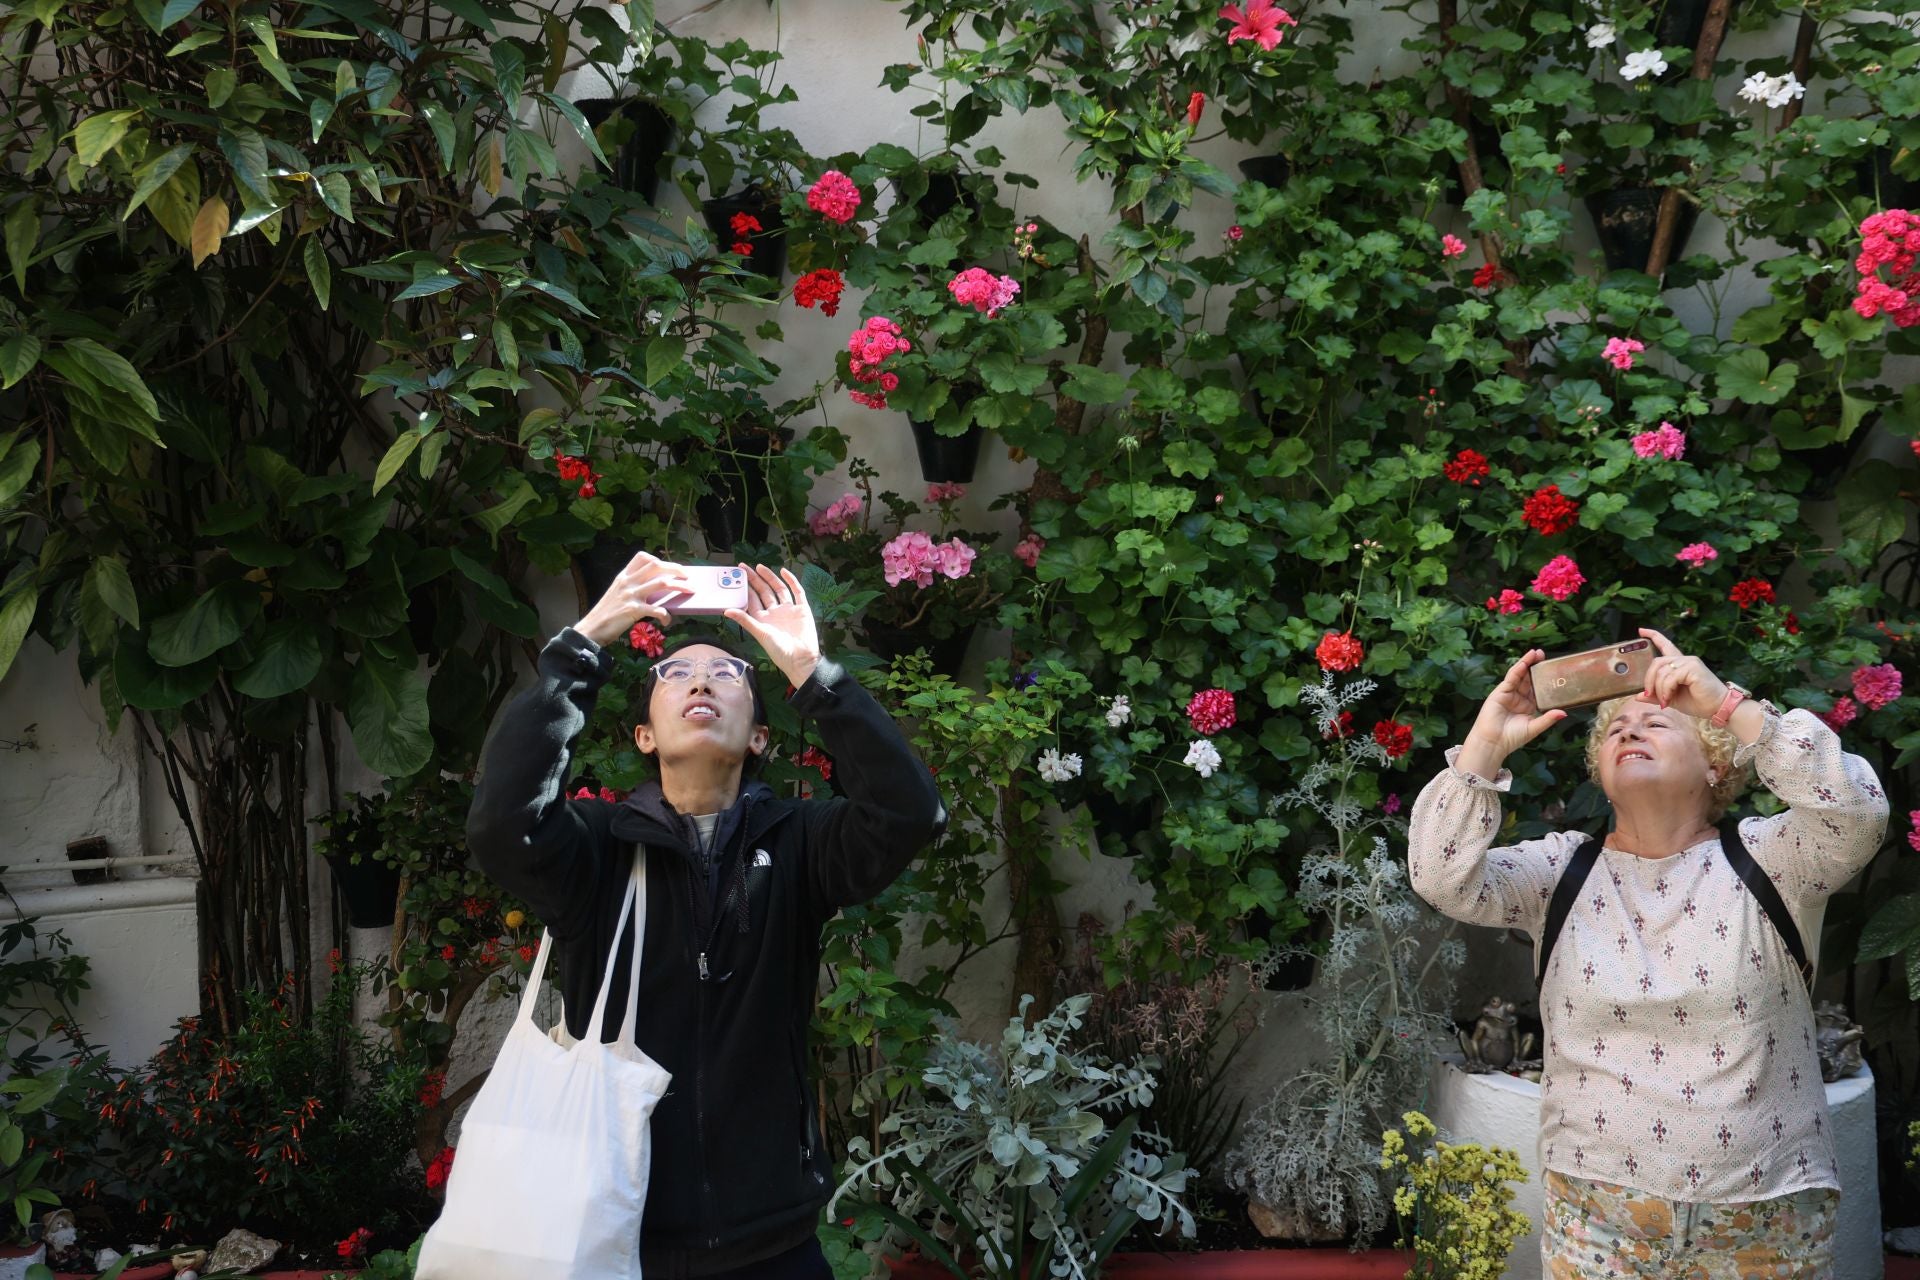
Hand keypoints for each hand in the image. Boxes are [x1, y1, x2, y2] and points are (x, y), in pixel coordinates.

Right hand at [574, 552, 691, 648]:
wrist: (591, 629)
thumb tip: (655, 590)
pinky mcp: (633, 610)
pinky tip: (667, 621)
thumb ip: (631, 588)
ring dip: (680, 586)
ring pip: (662, 583)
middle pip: (657, 566)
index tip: (669, 567)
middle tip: (687, 576)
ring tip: (689, 591)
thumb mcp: (616, 594)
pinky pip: (657, 609)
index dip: (658, 559)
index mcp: (623, 576)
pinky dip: (666, 615)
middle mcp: (627, 581)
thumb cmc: (606, 614)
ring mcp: (630, 594)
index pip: (642, 557)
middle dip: (675, 568)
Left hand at [725, 564, 820, 686]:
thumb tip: (726, 611)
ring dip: (770, 578)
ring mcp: (789, 610)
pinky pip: (797, 592)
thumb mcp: (760, 633)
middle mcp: (775, 613)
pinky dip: (791, 581)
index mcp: (763, 619)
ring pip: (779, 589)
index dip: (745, 588)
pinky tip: (784, 572)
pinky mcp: (802, 609)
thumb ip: (745, 620)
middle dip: (754, 579)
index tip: (736, 576)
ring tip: (760, 567)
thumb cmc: (779, 650)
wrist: (801, 659)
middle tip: (744, 567)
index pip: (752, 599)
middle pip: (764, 592)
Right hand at [1459, 648, 1568, 776]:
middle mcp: (1519, 698)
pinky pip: (1511, 679)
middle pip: (1529, 678)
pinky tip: (1524, 662)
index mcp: (1528, 705)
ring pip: (1520, 675)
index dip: (1544, 678)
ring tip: (1535, 653)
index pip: (1538, 688)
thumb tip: (1564, 713)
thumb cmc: (1512, 738)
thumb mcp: (1534, 727)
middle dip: (1536, 666)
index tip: (1553, 668)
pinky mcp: (1500, 692)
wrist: (1494, 742)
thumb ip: (1548, 718)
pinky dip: (1518, 670)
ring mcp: (1509, 694)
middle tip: (1543, 654)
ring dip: (1527, 663)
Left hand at [1635, 627, 1728, 719]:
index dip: (1653, 636)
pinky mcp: (1693, 668)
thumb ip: (1655, 695)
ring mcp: (1689, 662)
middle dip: (1649, 680)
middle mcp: (1684, 659)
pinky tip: (1668, 698)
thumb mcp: (1670, 698)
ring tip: (1664, 701)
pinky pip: (1670, 677)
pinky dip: (1666, 690)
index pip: (1665, 645)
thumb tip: (1637, 696)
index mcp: (1679, 664)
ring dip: (1658, 689)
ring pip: (1662, 671)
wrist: (1716, 708)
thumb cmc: (1697, 702)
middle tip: (1648, 694)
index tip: (1641, 630)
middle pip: (1656, 662)